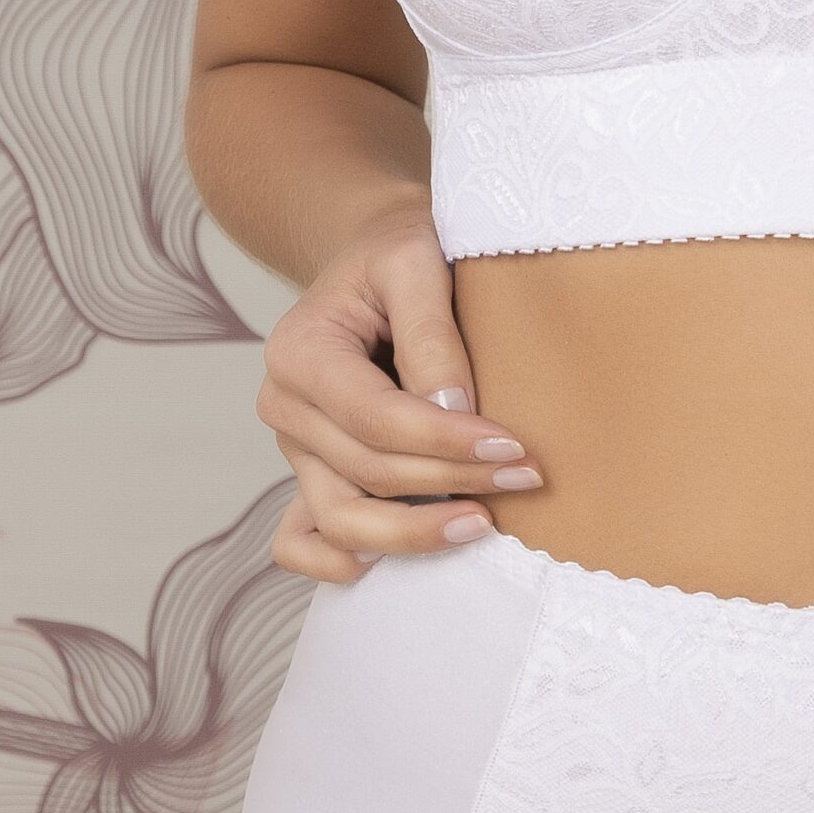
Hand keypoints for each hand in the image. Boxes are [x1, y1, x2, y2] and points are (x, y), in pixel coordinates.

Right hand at [256, 203, 545, 582]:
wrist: (371, 254)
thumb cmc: (399, 250)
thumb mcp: (418, 259)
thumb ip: (431, 332)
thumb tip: (455, 409)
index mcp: (300, 351)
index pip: (375, 418)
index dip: (444, 442)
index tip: (513, 447)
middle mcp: (285, 406)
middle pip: (367, 472)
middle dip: (452, 482)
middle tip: (528, 475)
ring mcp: (295, 447)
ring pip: (340, 519)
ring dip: (415, 534)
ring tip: (484, 525)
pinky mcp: (310, 471)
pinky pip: (300, 540)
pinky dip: (337, 562)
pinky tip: (397, 561)